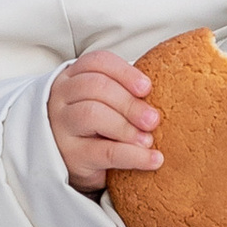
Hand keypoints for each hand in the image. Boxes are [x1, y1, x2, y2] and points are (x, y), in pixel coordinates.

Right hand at [48, 54, 160, 194]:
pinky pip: (104, 152)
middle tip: (153, 119)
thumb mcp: (105, 103)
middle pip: (95, 86)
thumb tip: (164, 92)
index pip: (97, 62)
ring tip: (149, 139)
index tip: (147, 87)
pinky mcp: (71, 156)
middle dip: (129, 102)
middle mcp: (62, 98)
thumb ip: (125, 93)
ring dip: (127, 126)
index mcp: (73, 78)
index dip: (124, 72)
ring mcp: (62, 126)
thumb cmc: (95, 128)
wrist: (73, 164)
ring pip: (93, 114)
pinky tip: (152, 159)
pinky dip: (132, 155)